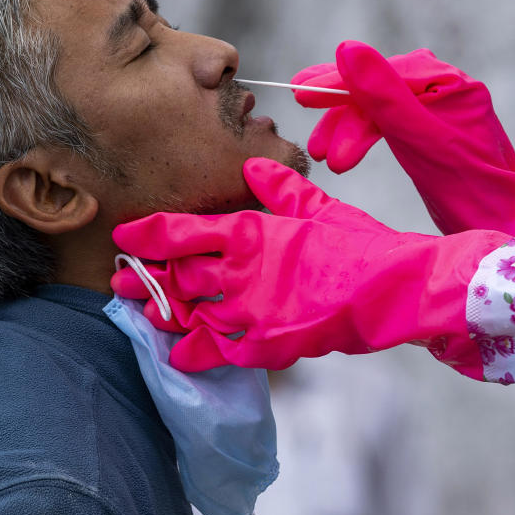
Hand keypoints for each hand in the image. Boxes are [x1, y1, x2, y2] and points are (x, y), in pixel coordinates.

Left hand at [111, 157, 506, 372]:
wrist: (393, 289)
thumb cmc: (357, 243)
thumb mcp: (318, 207)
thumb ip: (279, 186)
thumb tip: (252, 162)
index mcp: (250, 232)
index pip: (182, 232)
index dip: (147, 236)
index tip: (124, 238)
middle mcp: (241, 272)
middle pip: (178, 277)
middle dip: (147, 280)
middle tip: (122, 283)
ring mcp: (252, 312)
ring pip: (193, 315)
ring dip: (167, 315)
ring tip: (146, 314)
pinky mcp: (267, 346)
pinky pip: (220, 351)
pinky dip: (197, 352)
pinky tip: (179, 352)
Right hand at [294, 41, 514, 246]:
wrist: (506, 229)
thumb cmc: (470, 190)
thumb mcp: (419, 140)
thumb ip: (383, 94)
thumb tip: (345, 47)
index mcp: (447, 82)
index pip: (381, 72)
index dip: (338, 82)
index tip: (300, 94)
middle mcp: (443, 88)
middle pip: (376, 88)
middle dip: (339, 112)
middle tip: (306, 128)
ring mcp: (436, 110)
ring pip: (377, 108)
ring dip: (346, 130)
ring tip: (324, 159)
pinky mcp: (429, 133)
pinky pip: (386, 123)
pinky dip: (361, 136)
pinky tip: (343, 153)